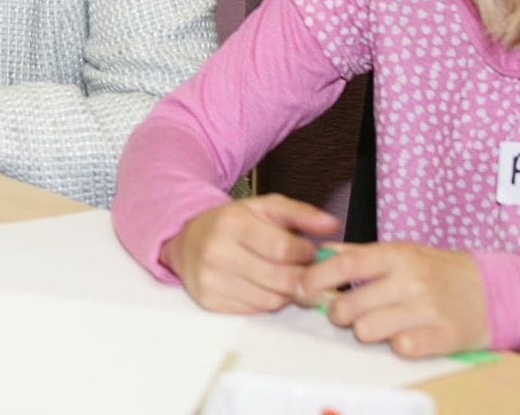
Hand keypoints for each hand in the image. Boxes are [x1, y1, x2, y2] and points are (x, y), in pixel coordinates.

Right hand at [159, 194, 340, 312]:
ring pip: (271, 300)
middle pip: (280, 280)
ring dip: (286, 292)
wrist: (187, 239)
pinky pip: (256, 311)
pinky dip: (267, 301)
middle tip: (304, 270)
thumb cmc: (232, 223)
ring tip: (284, 276)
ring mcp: (211, 280)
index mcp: (232, 224)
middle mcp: (217, 252)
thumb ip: (301, 213)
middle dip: (301, 277)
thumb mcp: (264, 207)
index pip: (283, 249)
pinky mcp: (210, 302)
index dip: (304, 254)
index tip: (308, 251)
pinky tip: (265, 285)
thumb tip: (332, 224)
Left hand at [296, 242, 489, 357]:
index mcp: (396, 255)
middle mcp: (410, 280)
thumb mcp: (401, 251)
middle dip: (337, 313)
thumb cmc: (438, 271)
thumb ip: (360, 253)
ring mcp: (427, 309)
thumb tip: (321, 252)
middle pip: (348, 305)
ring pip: (368, 330)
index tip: (300, 289)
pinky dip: (396, 346)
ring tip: (377, 324)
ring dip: (364, 332)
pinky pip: (400, 349)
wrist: (492, 291)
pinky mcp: (443, 337)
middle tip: (345, 313)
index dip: (315, 279)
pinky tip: (403, 336)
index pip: (343, 265)